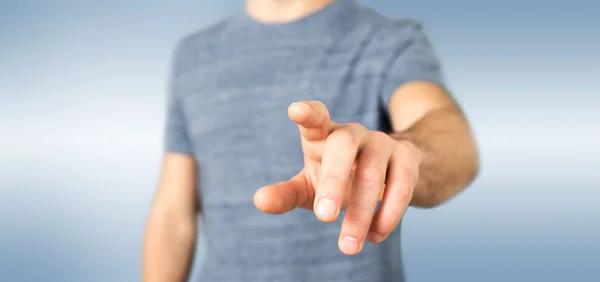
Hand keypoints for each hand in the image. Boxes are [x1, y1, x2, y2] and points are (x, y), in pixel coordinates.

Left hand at [254, 101, 422, 254]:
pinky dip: (388, 214)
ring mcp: (383, 143)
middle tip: (323, 218)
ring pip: (372, 174)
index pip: (316, 118)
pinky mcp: (408, 158)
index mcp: (324, 134)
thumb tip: (260, 201)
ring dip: (360, 213)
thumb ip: (286, 193)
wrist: (393, 171)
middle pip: (343, 146)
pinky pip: (401, 186)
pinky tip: (374, 236)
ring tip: (348, 247)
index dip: (308, 113)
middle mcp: (354, 133)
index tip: (295, 110)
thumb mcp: (310, 185)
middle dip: (334, 181)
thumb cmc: (340, 176)